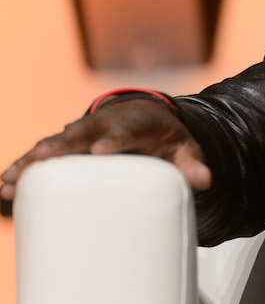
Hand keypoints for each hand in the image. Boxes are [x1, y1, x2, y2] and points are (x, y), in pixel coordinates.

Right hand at [0, 99, 211, 204]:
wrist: (146, 118)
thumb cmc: (164, 137)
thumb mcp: (183, 148)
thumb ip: (192, 163)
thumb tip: (206, 180)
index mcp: (135, 122)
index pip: (125, 129)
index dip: (114, 139)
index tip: (100, 151)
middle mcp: (105, 123)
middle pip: (81, 132)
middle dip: (61, 146)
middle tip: (42, 159)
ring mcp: (83, 133)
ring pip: (55, 143)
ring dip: (32, 160)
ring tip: (10, 180)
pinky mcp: (68, 146)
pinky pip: (43, 156)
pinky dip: (24, 168)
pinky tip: (4, 185)